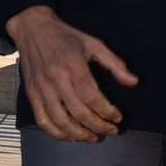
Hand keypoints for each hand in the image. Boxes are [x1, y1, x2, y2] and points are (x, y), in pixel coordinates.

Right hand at [5, 5, 138, 141]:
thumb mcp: (93, 43)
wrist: (32, 28)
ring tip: (94, 137)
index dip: (108, 111)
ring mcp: (42, 88)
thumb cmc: (65, 36)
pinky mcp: (31, 94)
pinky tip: (70, 136)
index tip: (118, 117)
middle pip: (79, 112)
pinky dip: (57, 133)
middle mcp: (56, 79)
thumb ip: (114, 63)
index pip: (93, 97)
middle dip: (99, 126)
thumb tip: (134, 82)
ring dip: (80, 134)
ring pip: (60, 121)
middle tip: (112, 130)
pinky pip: (42, 120)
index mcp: (73, 65)